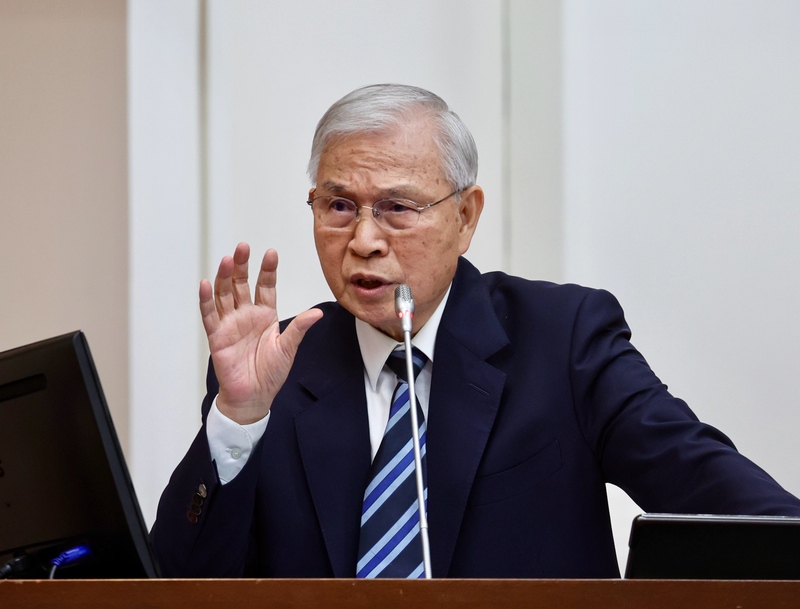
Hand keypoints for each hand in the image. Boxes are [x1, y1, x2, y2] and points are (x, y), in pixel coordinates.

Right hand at [199, 243, 322, 423]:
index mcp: (265, 315)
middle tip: (243, 247)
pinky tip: (206, 284)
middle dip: (242, 266)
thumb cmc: (271, 373)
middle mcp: (246, 315)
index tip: (271, 253)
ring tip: (228, 259)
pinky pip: (209, 315)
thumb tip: (318, 313)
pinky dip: (206, 300)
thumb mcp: (288, 348)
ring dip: (225, 277)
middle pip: (241, 284)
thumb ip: (299, 328)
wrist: (254, 396)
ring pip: (224, 294)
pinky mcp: (217, 336)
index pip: (265, 286)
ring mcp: (230, 324)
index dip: (267, 270)